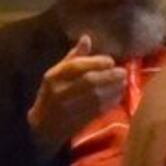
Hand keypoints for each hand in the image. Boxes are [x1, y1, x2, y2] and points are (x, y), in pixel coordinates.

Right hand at [27, 36, 127, 153]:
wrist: (43, 127)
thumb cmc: (50, 95)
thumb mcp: (55, 74)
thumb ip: (73, 57)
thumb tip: (87, 38)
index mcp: (53, 77)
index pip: (76, 66)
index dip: (96, 62)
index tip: (111, 61)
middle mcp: (60, 92)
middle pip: (89, 82)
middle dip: (109, 76)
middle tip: (122, 72)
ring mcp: (70, 108)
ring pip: (97, 97)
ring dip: (114, 89)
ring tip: (123, 82)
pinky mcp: (79, 121)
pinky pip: (99, 109)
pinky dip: (111, 101)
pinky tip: (118, 95)